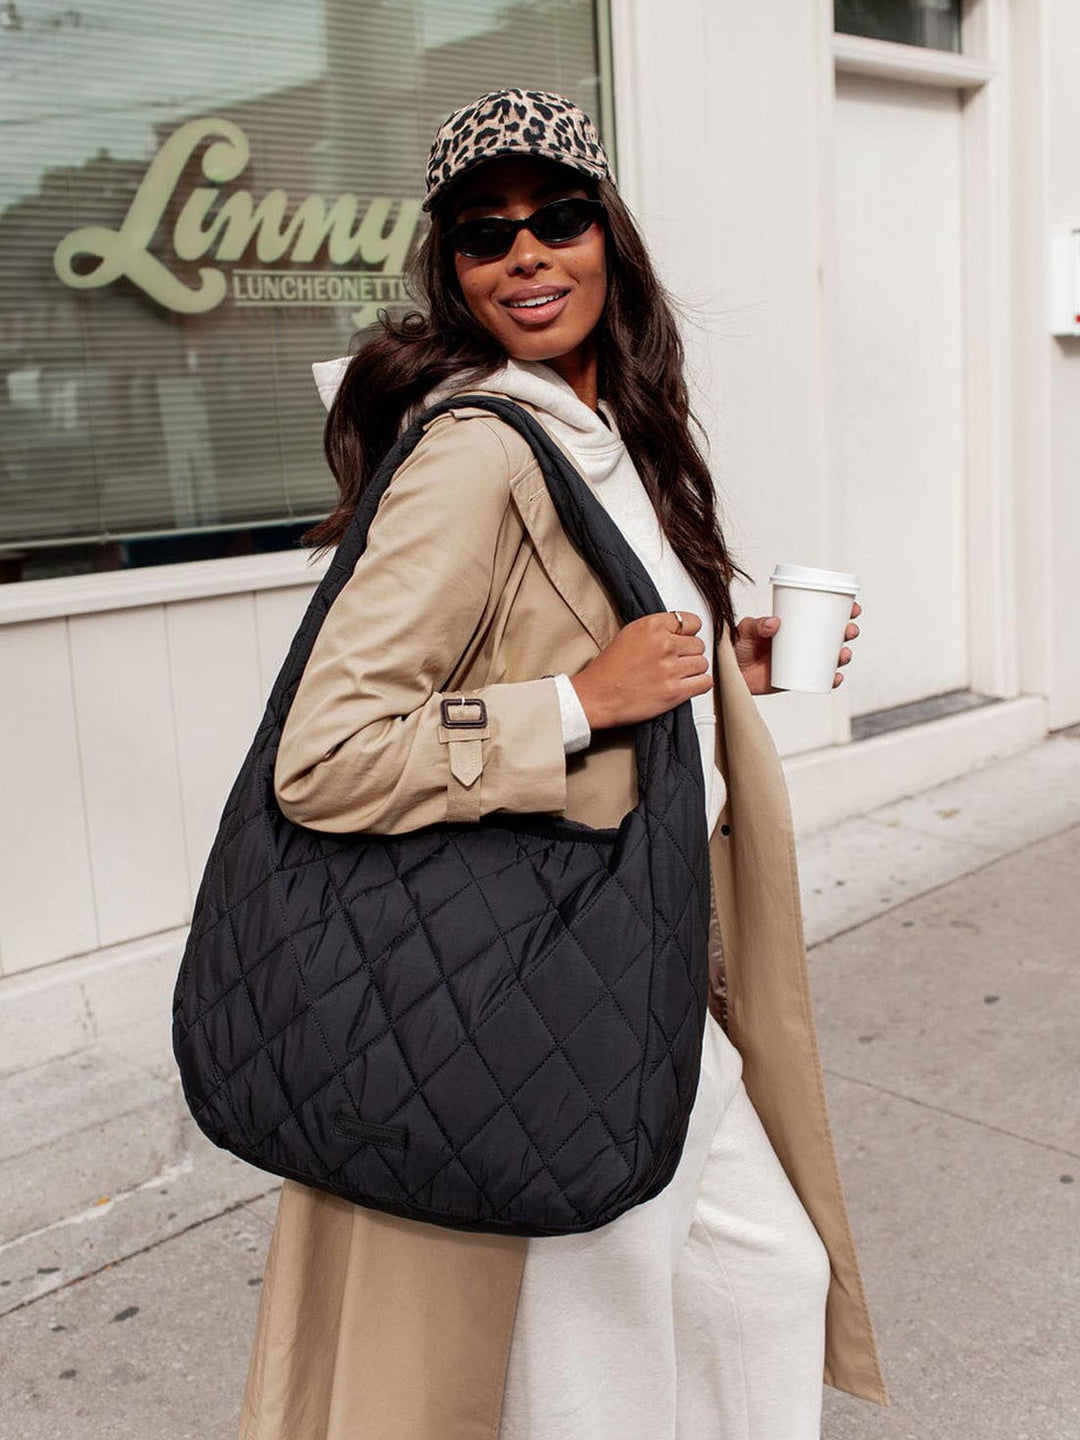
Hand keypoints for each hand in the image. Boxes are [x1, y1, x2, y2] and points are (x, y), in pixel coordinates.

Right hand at [570, 610, 713, 728]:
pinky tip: (686, 686)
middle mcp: (664, 644)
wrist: (596, 696)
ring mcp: (671, 668)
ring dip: (693, 671)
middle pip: (699, 644)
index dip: (688, 634)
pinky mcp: (675, 691)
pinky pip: (705, 683)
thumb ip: (656, 629)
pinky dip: (698, 685)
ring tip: (676, 676)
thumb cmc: (608, 670)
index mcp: (652, 626)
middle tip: (674, 663)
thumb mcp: (629, 634)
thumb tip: (679, 632)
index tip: (682, 641)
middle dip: (689, 654)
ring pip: (703, 664)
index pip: (692, 622)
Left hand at [734, 600, 861, 694]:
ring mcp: (802, 661)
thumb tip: (774, 623)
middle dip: (848, 633)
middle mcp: (804, 642)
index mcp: (796, 625)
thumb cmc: (737, 646)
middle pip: (835, 636)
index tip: (853, 608)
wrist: (728, 672)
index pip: (825, 614)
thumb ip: (757, 625)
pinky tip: (836, 678)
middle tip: (848, 631)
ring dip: (843, 656)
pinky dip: (831, 680)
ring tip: (842, 654)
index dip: (844, 611)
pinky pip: (820, 681)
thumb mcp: (745, 630)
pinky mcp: (797, 680)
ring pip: (832, 658)